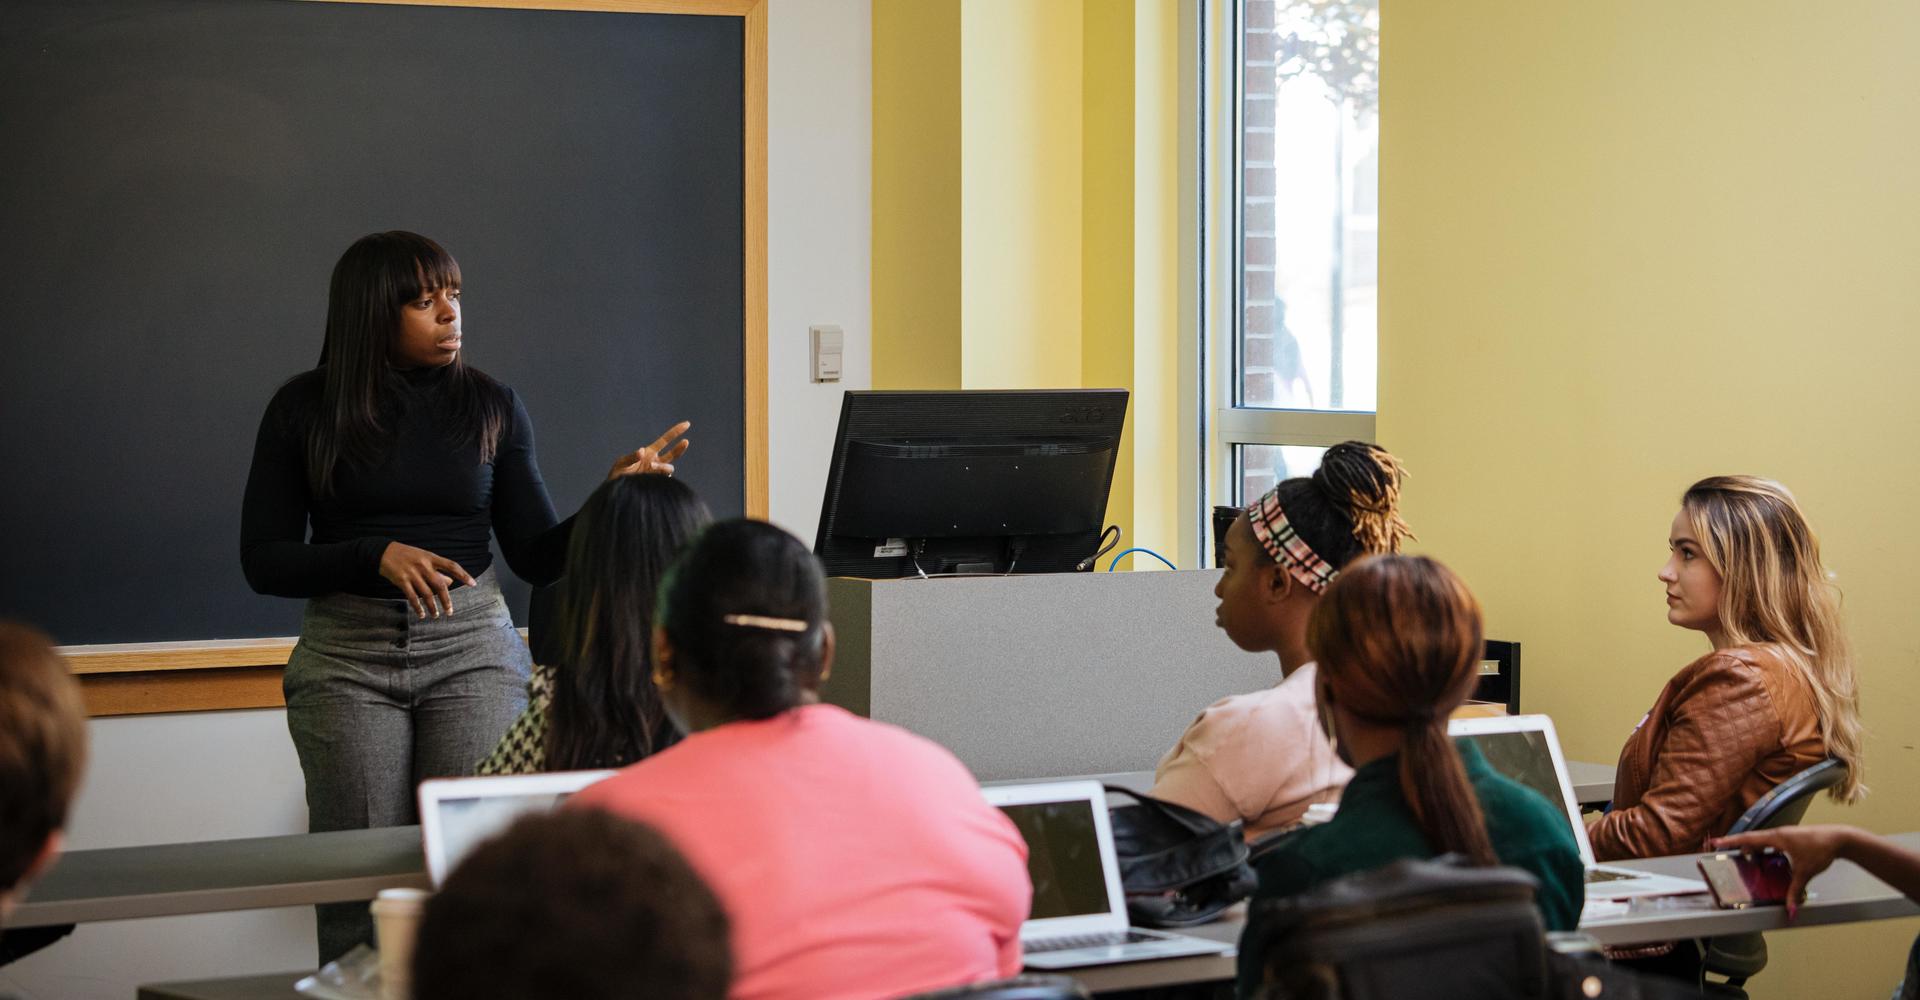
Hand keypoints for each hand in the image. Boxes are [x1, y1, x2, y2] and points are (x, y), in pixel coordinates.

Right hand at [378, 542, 476, 619]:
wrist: (383, 552)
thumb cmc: (407, 555)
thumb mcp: (423, 557)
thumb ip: (436, 569)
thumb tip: (450, 583)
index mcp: (431, 557)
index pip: (451, 566)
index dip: (463, 575)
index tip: (473, 584)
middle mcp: (423, 565)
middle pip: (440, 585)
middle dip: (446, 600)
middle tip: (450, 612)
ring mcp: (412, 573)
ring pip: (427, 594)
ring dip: (433, 606)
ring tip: (436, 615)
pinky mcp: (402, 580)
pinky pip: (412, 597)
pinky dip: (418, 607)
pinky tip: (422, 614)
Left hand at [607, 420, 690, 479]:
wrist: (617, 490)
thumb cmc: (619, 474)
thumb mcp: (622, 463)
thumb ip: (632, 457)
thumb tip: (642, 451)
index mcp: (649, 453)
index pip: (665, 440)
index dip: (675, 432)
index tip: (687, 424)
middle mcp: (655, 462)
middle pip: (672, 454)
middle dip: (679, 448)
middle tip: (685, 442)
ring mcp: (657, 473)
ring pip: (669, 469)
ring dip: (663, 467)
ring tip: (652, 466)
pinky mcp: (656, 483)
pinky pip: (664, 480)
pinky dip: (660, 477)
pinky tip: (652, 478)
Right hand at [1713, 825, 1849, 917]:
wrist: (1840, 838)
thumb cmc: (1821, 849)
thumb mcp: (1805, 872)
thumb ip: (1795, 892)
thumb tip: (1791, 910)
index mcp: (1776, 838)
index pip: (1748, 839)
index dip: (1730, 841)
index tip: (1716, 842)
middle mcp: (1779, 834)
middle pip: (1753, 840)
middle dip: (1740, 847)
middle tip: (1728, 854)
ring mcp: (1786, 834)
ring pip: (1764, 841)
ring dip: (1755, 849)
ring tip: (1750, 860)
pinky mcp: (1793, 837)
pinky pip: (1773, 843)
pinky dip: (1767, 850)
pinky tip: (1771, 859)